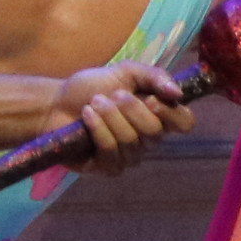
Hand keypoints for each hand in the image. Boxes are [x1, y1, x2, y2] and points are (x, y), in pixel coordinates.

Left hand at [51, 62, 195, 170]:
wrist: (55, 103)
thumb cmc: (91, 87)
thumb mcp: (125, 72)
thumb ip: (154, 77)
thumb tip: (178, 93)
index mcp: (158, 117)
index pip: (185, 123)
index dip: (172, 114)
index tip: (151, 99)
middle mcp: (148, 140)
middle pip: (155, 132)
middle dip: (131, 109)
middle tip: (111, 95)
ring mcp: (128, 156)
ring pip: (131, 141)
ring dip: (110, 117)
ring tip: (93, 103)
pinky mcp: (107, 167)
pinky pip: (111, 151)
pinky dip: (98, 130)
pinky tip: (87, 116)